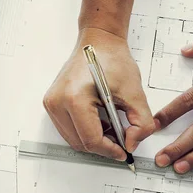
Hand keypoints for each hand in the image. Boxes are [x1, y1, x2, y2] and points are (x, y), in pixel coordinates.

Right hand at [43, 28, 154, 159]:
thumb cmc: (111, 58)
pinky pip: (67, 129)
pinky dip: (84, 131)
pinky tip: (100, 123)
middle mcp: (57, 101)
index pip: (91, 140)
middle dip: (102, 147)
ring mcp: (51, 103)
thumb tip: (131, 143)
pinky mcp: (52, 103)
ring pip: (72, 139)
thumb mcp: (134, 92)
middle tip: (121, 142)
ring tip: (112, 131)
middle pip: (80, 143)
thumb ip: (140, 123)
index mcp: (75, 98)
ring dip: (93, 140)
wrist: (98, 41)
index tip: (123, 152)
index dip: (110, 151)